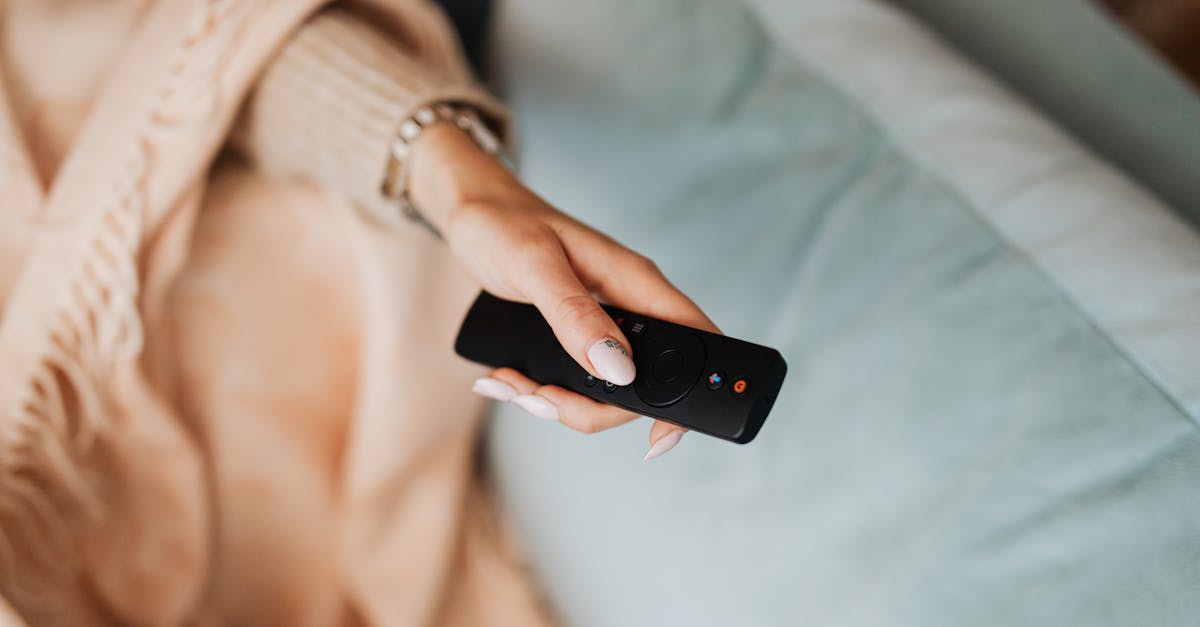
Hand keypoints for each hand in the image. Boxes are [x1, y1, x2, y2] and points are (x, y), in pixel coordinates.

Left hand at [409, 123, 718, 459]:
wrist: (468, 208)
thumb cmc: (501, 222)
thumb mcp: (534, 267)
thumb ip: (575, 317)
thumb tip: (619, 371)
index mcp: (635, 281)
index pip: (694, 343)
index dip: (688, 398)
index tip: (656, 440)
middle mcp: (627, 306)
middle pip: (641, 386)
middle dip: (591, 407)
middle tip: (540, 399)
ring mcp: (602, 323)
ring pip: (604, 390)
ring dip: (556, 401)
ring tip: (512, 385)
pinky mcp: (575, 334)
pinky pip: (573, 380)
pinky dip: (539, 390)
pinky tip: (508, 378)